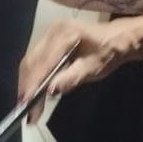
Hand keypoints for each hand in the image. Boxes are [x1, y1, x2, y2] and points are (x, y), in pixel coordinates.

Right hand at [19, 16, 142, 110]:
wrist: (116, 38)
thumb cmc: (108, 52)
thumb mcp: (93, 68)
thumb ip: (71, 78)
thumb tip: (50, 90)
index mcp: (65, 34)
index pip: (43, 62)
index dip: (33, 84)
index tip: (27, 103)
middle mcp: (52, 31)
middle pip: (32, 62)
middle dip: (26, 87)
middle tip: (25, 110)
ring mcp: (48, 34)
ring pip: (30, 62)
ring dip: (27, 84)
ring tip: (27, 105)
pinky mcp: (47, 40)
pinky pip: (35, 60)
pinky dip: (32, 77)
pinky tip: (33, 92)